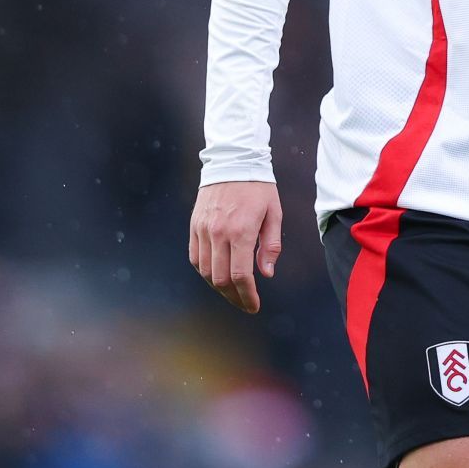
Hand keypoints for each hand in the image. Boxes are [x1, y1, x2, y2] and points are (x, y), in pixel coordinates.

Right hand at [189, 180, 282, 312]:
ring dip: (219, 287)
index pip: (240, 275)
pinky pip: (195, 257)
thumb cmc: (259, 188)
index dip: (247, 296)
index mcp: (241, 231)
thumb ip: (270, 245)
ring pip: (206, 272)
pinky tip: (218, 275)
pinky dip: (205, 272)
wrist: (233, 161)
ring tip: (233, 292)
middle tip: (245, 303)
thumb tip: (266, 274)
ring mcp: (203, 230)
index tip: (254, 306)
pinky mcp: (194, 226)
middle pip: (221, 279)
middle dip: (234, 297)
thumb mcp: (274, 213)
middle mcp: (219, 233)